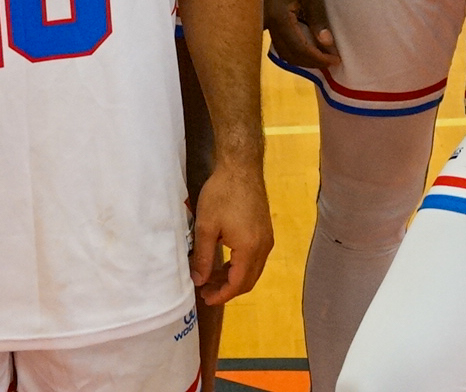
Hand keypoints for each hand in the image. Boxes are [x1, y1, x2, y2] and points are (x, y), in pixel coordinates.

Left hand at [191, 159, 273, 304]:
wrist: (241, 168)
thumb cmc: (221, 194)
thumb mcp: (206, 227)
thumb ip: (202, 257)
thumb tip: (198, 280)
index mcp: (249, 249)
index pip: (238, 284)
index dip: (222, 295)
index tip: (205, 298)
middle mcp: (263, 248)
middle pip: (248, 280)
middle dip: (227, 289)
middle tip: (205, 290)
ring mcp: (267, 239)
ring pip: (252, 270)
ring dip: (233, 278)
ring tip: (210, 278)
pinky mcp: (265, 231)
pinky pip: (254, 258)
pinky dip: (240, 266)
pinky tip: (223, 262)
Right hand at [260, 0, 338, 71]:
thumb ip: (318, 18)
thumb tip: (326, 45)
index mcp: (277, 16)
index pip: (299, 48)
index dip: (318, 58)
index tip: (336, 61)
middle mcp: (266, 22)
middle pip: (288, 53)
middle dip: (311, 61)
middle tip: (332, 60)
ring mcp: (263, 19)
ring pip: (282, 48)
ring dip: (302, 55)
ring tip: (323, 54)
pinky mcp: (266, 15)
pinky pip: (279, 38)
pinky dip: (294, 45)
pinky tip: (309, 43)